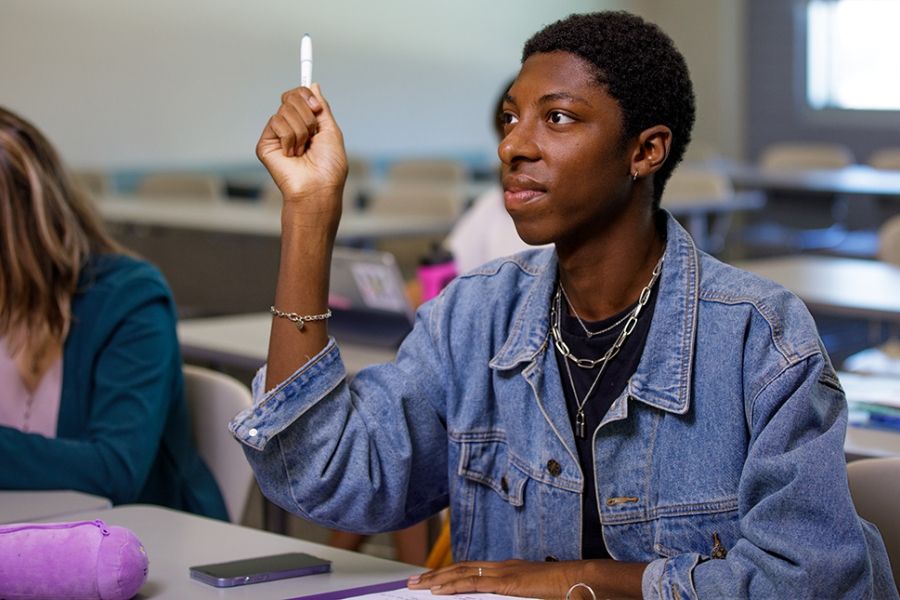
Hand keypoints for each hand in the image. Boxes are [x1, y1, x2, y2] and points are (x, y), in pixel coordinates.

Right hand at [256, 84, 347, 215]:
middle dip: (307, 114)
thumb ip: (322, 108)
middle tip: (313, 133)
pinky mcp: (265, 144)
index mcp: (306, 123)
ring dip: (301, 130)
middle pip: (290, 97)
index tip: (316, 107)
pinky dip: (290, 139)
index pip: (298, 95)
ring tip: (303, 150)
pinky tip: (291, 155)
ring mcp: (276, 135)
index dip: (305, 95)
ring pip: (285, 111)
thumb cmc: (329, 166)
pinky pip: (276, 123)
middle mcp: (290, 127)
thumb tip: (312, 85)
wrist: (318, 187)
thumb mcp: (331, 131)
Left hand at [406, 559, 643, 598]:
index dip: (449, 572)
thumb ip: (518, 595)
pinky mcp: (507, 582)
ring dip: (437, 579)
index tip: (431, 578)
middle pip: (460, 568)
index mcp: (509, 568)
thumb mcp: (533, 594)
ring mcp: (504, 572)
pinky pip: (474, 585)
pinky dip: (453, 586)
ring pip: (461, 574)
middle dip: (434, 574)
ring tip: (417, 585)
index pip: (471, 569)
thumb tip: (501, 598)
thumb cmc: (564, 589)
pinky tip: (438, 591)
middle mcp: (502, 566)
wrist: (582, 579)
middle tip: (413, 581)